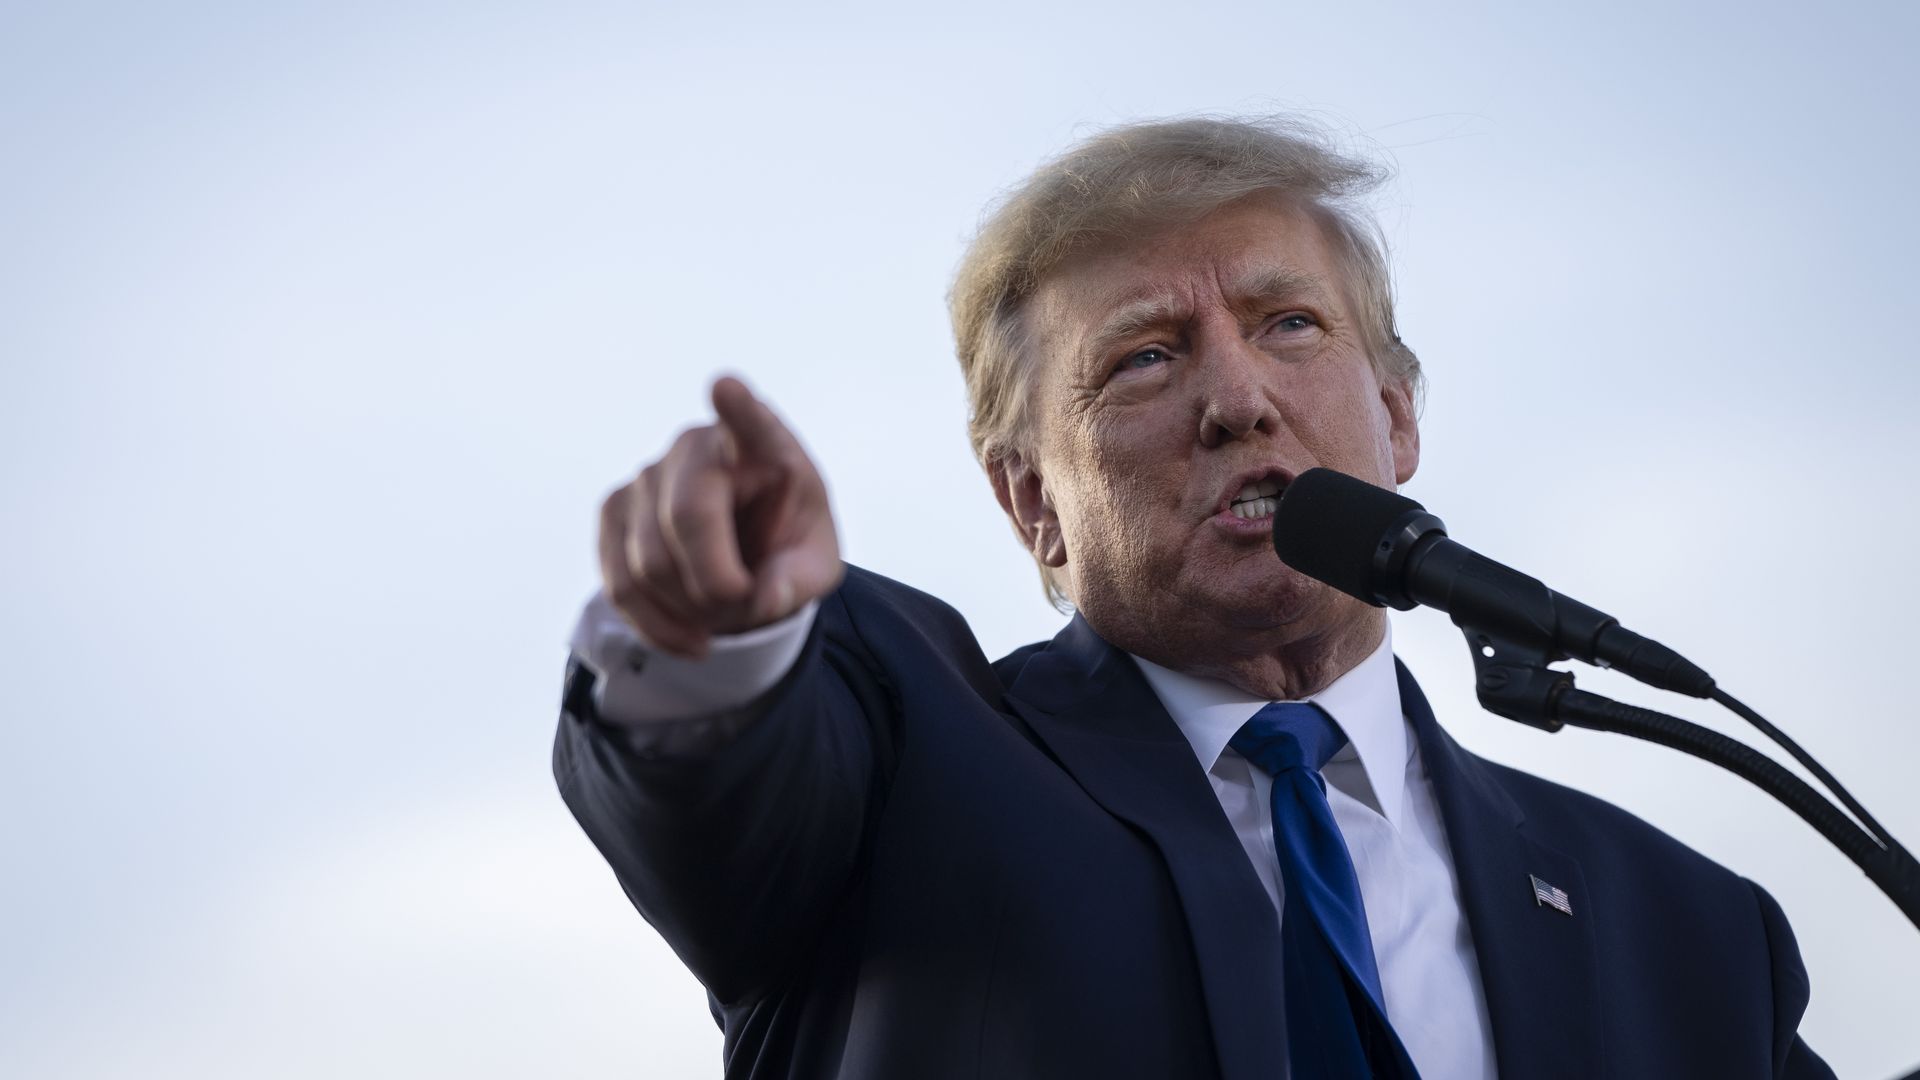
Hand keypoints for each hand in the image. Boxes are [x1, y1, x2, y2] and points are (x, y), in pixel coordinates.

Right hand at [599, 377, 842, 657]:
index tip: (727, 388)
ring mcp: (647, 474)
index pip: (750, 421)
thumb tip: (765, 597)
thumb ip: (799, 580)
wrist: (743, 557)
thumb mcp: (815, 566)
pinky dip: (656, 625)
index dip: (738, 408)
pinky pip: (619, 583)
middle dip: (715, 584)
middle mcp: (697, 446)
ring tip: (720, 614)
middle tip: (742, 605)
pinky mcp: (614, 511)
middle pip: (688, 516)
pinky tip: (689, 637)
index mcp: (763, 445)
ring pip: (648, 561)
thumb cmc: (785, 546)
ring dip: (689, 610)